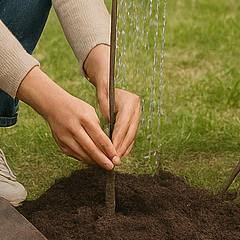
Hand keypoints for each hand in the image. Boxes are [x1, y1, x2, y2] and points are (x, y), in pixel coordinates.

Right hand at [18, 67, 121, 168]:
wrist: (54, 106)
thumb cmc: (76, 108)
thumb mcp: (90, 112)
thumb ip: (98, 128)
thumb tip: (107, 146)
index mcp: (84, 118)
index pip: (99, 138)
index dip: (109, 150)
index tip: (115, 157)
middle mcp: (74, 129)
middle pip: (91, 149)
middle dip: (102, 160)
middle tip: (111, 167)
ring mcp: (66, 138)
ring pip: (82, 155)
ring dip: (94, 162)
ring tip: (103, 164)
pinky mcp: (61, 144)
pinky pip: (75, 155)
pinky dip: (85, 158)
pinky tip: (92, 160)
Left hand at [84, 45, 140, 159]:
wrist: (110, 80)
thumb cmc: (104, 88)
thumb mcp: (101, 94)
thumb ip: (104, 106)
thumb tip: (107, 121)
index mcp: (130, 102)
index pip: (123, 125)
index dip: (118, 139)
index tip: (111, 151)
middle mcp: (136, 108)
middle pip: (130, 132)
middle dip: (122, 147)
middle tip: (115, 160)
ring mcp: (137, 114)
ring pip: (132, 135)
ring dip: (124, 148)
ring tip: (116, 160)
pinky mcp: (135, 120)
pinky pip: (131, 135)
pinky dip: (126, 145)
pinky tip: (119, 154)